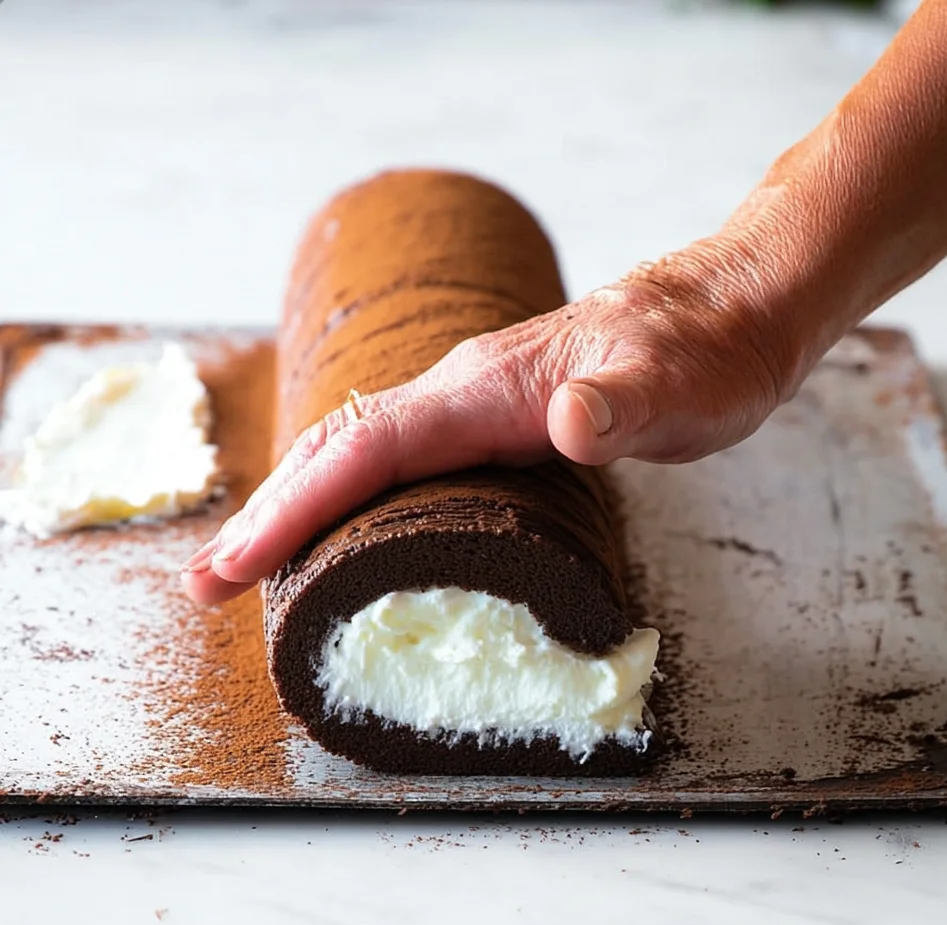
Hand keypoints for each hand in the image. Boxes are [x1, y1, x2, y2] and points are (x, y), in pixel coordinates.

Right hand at [181, 238, 804, 606]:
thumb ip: (623, 404)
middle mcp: (462, 391)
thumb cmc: (706, 355)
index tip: (237, 563)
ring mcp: (471, 403)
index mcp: (487, 389)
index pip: (368, 448)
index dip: (297, 507)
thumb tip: (570, 423)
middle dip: (267, 515)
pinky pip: (392, 459)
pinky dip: (344, 496)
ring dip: (293, 506)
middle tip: (207, 584)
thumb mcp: (679, 387)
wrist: (731, 309)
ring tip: (246, 565)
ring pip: (356, 452)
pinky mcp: (489, 420)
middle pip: (336, 449)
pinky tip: (338, 529)